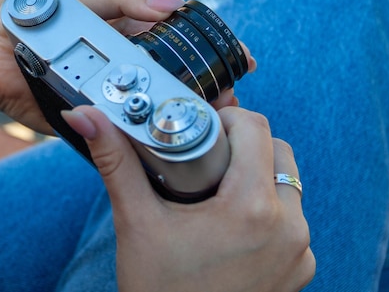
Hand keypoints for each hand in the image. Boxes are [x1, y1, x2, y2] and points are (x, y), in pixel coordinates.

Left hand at [0, 0, 254, 133]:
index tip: (241, 63)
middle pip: (178, 86)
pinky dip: (144, 142)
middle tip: (231, 102)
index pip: (182, 48)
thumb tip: (173, 7)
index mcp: (131, 38)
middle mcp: (127, 71)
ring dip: (183, 121)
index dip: (213, 55)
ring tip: (211, 121)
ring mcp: (111, 101)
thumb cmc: (37, 16)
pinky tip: (168, 141)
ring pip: (155, 116)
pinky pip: (122, 138)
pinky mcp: (91, 126)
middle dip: (209, 94)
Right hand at [62, 106, 314, 291]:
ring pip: (288, 185)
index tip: (202, 129)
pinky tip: (235, 225)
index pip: (256, 128)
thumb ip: (116, 162)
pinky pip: (293, 221)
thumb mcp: (136, 223)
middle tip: (206, 158)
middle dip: (244, 145)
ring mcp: (300, 252)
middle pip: (278, 152)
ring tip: (219, 190)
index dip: (227, 118)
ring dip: (259, 176)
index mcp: (251, 207)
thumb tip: (87, 116)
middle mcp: (288, 227)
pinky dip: (269, 212)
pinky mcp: (301, 271)